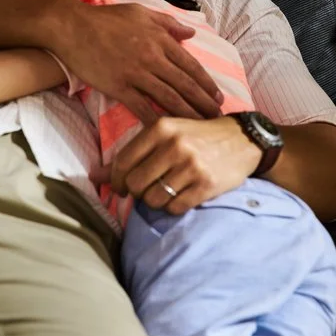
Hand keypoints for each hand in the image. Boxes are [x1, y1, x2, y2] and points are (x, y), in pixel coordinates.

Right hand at [50, 0, 223, 123]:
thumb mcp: (141, 12)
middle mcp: (153, 58)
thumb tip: (191, 33)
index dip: (207, 84)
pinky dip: (156, 121)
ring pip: (169, 98)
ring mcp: (136, 74)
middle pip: (185, 85)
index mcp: (160, 39)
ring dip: (188, 115)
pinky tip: (167, 132)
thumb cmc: (106, 18)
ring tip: (200, 128)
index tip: (219, 97)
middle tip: (218, 119)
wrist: (73, 27)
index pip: (191, 66)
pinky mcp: (119, 87)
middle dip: (204, 104)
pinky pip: (142, 108)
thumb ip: (168, 23)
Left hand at [104, 115, 260, 213]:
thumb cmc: (196, 136)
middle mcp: (175, 145)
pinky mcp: (206, 185)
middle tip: (145, 189)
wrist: (242, 140)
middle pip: (136, 184)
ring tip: (166, 190)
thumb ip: (131, 153)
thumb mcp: (165, 134)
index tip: (121, 186)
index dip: (116, 179)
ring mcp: (191, 166)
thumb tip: (93, 176)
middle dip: (136, 192)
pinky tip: (181, 194)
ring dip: (156, 200)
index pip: (123, 162)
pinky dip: (173, 206)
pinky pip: (175, 207)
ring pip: (154, 199)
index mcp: (161, 128)